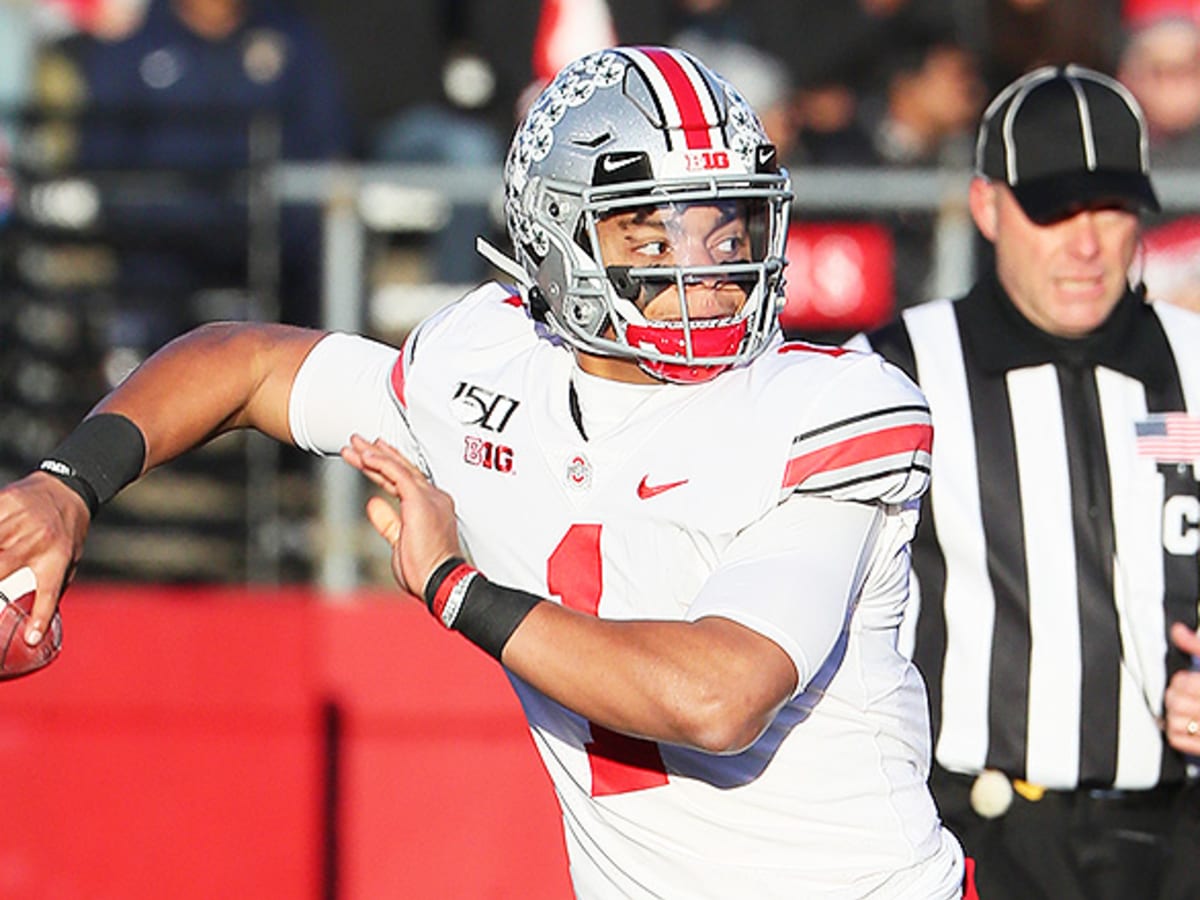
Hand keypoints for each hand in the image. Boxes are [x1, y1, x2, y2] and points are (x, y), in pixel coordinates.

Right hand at [0, 472, 90, 644]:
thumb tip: (34, 625)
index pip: (48, 592)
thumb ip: (51, 585)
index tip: (30, 638)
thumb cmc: (67, 533)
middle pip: (1, 567)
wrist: (68, 488)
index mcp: (58, 557)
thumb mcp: (69, 560)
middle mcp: (38, 540)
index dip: (39, 616)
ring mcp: (18, 520)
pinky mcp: (3, 503)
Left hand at [340, 435, 462, 597]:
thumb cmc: (426, 570)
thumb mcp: (400, 541)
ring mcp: (429, 497)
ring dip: (373, 455)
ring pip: (397, 468)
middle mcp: (434, 498)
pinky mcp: (420, 499)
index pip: (404, 480)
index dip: (385, 468)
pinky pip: (397, 474)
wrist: (439, 580)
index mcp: (431, 507)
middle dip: (377, 455)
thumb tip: (374, 504)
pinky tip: (366, 456)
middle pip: (401, 470)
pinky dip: (381, 463)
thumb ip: (388, 522)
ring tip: (355, 445)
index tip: (370, 457)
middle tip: (359, 443)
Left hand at [1164, 622, 1199, 754]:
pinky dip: (1176, 732)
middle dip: (1174, 694)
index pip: (1188, 684)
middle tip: (1181, 692)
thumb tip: (1179, 632)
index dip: (1181, 679)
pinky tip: (1185, 724)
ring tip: (1182, 708)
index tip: (1185, 679)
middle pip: (1177, 702)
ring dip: (1173, 713)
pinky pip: (1180, 741)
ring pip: (1176, 721)